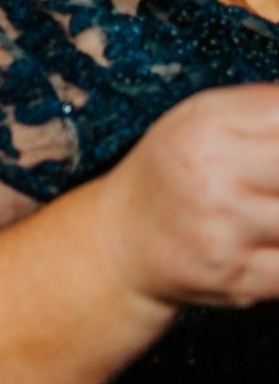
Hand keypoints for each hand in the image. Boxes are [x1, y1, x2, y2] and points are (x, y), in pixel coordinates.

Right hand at [97, 84, 278, 311]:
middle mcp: (211, 176)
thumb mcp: (202, 118)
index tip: (276, 154)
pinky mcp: (237, 276)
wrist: (120, 238)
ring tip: (270, 204)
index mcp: (207, 127)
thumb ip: (264, 106)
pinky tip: (271, 239)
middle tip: (274, 186)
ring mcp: (224, 229)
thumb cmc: (172, 170)